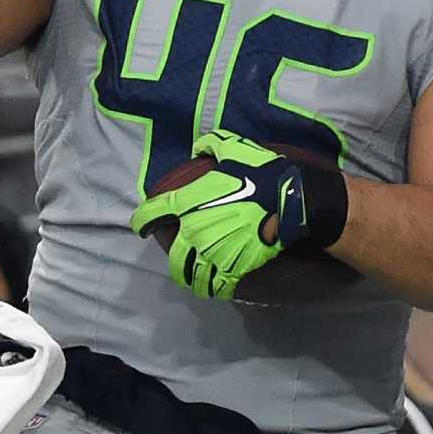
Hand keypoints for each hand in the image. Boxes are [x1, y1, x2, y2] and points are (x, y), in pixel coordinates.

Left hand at [130, 131, 330, 299]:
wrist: (290, 199)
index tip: (143, 226)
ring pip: (192, 277)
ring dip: (192, 278)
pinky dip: (215, 288)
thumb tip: (199, 149)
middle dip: (173, 259)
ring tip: (195, 277)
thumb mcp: (232, 148)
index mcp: (188, 203)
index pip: (150, 215)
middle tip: (179, 258)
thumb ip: (210, 145)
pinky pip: (218, 286)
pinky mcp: (236, 267)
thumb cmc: (259, 172)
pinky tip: (216, 286)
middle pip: (173, 258)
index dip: (141, 222)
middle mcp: (195, 232)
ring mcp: (214, 253)